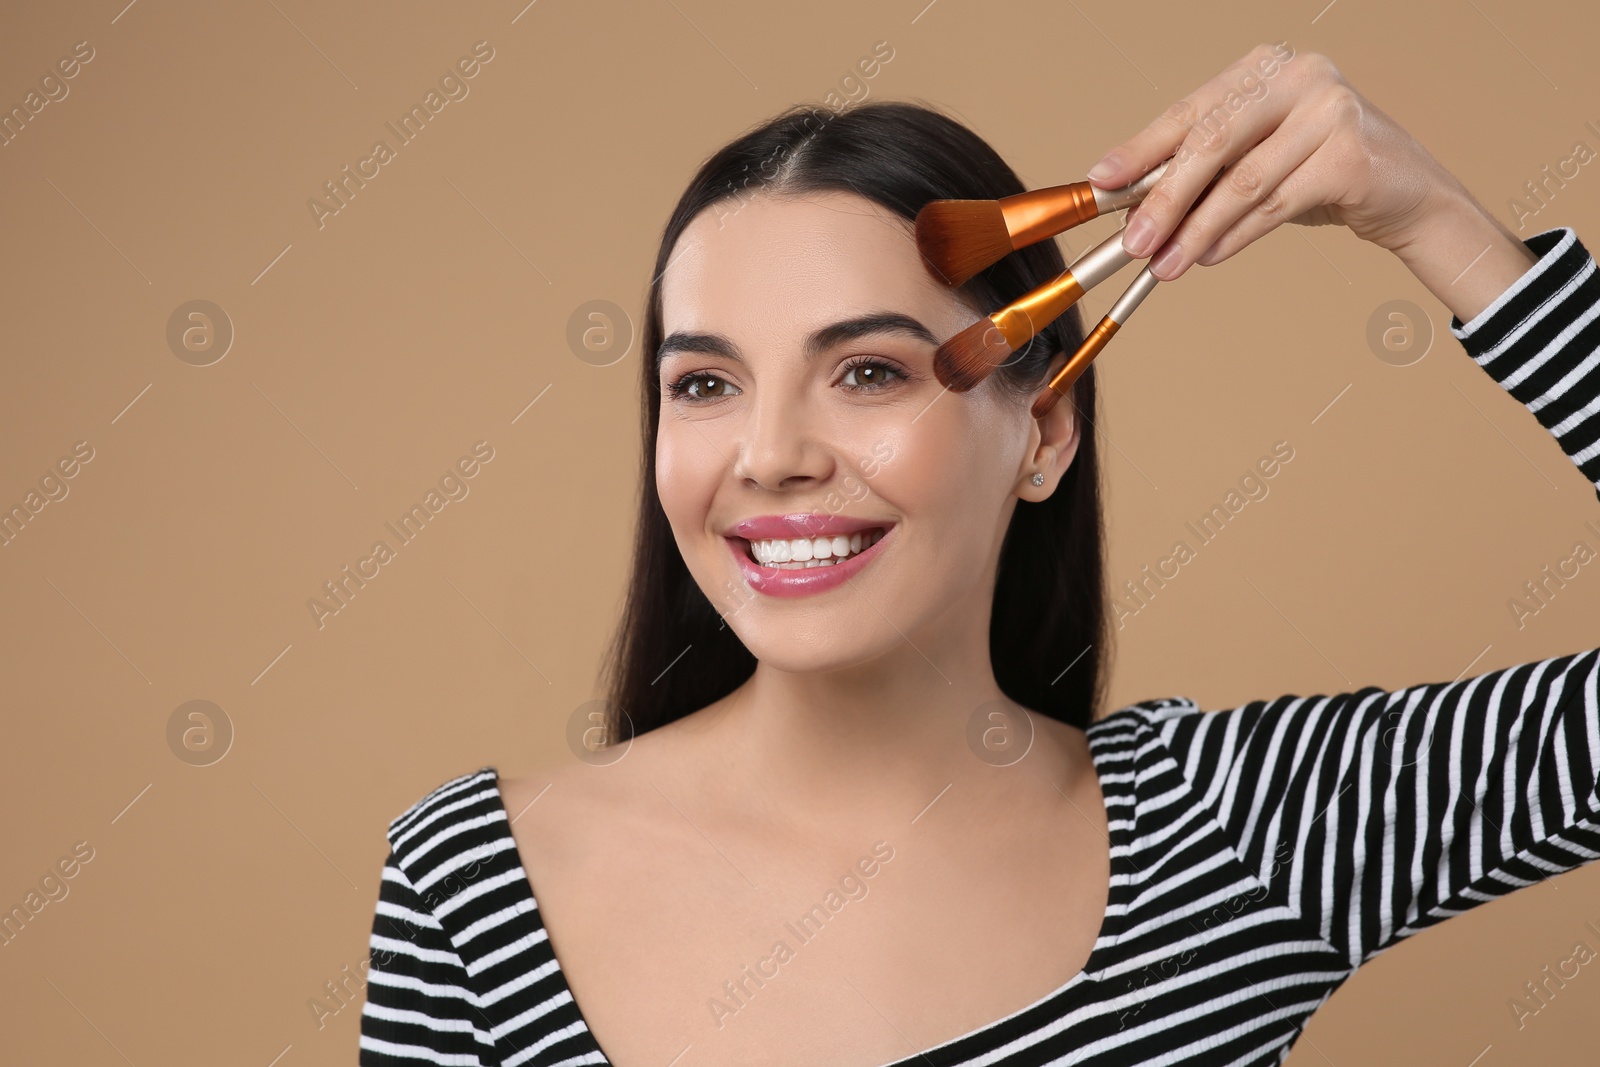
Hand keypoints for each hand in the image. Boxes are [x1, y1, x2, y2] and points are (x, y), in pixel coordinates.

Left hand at [1087, 43, 1466, 280]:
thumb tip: (1132, 206)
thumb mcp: (1255, 161)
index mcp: (1265, 68)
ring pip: (1242, 180)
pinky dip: (1236, 236)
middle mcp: (1299, 76)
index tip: (1101, 181)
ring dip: (1195, 229)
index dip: (1141, 148)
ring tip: (1164, 264)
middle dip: (1164, 198)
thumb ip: (1204, 172)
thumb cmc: (1320, 173)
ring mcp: (1330, 110)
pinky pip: (1276, 204)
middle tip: (1132, 242)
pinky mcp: (1351, 154)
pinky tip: (1208, 256)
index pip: (1190, 110)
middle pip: (1211, 142)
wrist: (1407, 194)